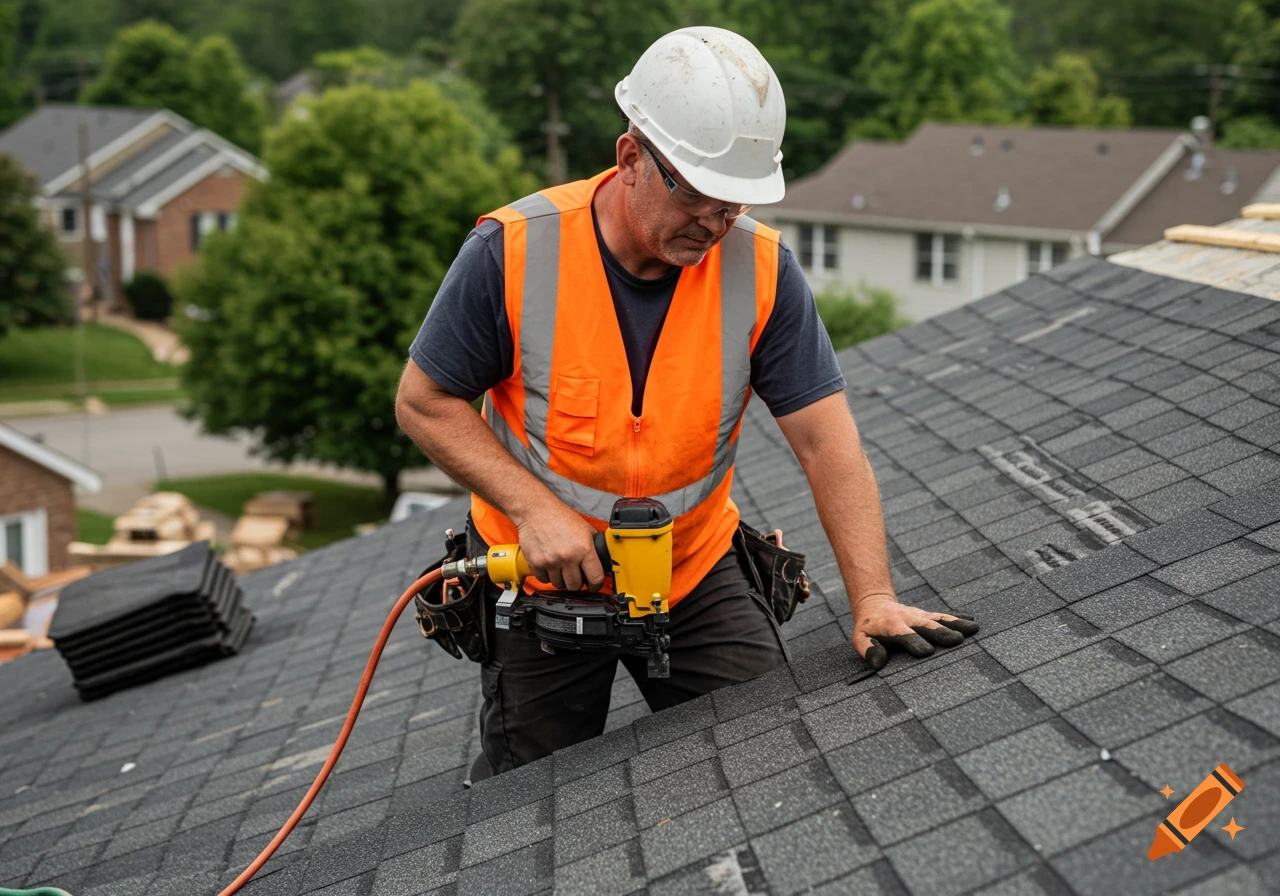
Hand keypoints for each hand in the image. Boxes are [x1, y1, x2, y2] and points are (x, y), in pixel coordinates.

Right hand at [512, 497, 604, 591]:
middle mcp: (568, 557)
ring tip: (561, 569)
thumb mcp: (585, 528)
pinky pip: (544, 580)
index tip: (593, 585)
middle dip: (577, 582)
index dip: (596, 585)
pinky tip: (549, 566)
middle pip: (575, 585)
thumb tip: (602, 560)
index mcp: (584, 549)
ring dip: (561, 580)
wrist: (536, 511)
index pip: (595, 578)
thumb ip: (594, 546)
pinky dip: (547, 576)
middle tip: (575, 575)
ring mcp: (551, 561)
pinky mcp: (536, 563)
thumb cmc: (560, 517)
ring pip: (559, 585)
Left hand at [851, 593, 978, 670]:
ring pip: (940, 619)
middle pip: (927, 626)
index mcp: (891, 627)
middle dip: (942, 633)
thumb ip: (868, 650)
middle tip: (957, 640)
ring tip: (973, 628)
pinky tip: (973, 621)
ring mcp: (920, 616)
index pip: (904, 635)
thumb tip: (878, 664)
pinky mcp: (928, 615)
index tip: (927, 652)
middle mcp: (909, 619)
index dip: (914, 642)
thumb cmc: (868, 628)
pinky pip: (944, 616)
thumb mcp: (860, 639)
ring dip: (956, 624)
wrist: (874, 604)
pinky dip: (958, 618)